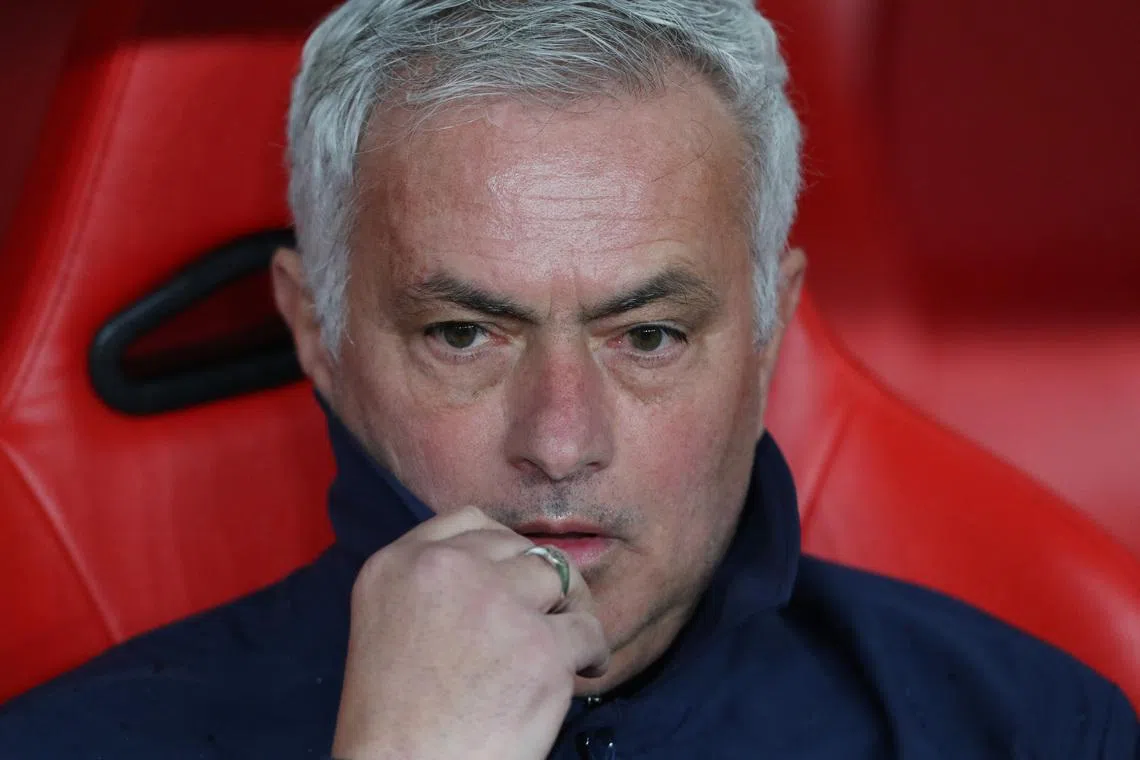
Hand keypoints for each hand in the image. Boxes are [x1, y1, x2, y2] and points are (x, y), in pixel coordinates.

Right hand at [331, 506, 608, 759]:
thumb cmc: (394, 723)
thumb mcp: (386, 627)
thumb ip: (431, 587)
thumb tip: (495, 571)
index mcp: (397, 564)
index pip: (468, 520)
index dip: (500, 548)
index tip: (513, 576)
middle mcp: (445, 570)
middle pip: (518, 545)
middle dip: (538, 579)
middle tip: (547, 615)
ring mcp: (496, 604)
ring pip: (560, 576)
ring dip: (569, 608)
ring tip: (567, 644)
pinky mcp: (540, 648)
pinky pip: (588, 631)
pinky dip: (593, 653)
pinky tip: (584, 673)